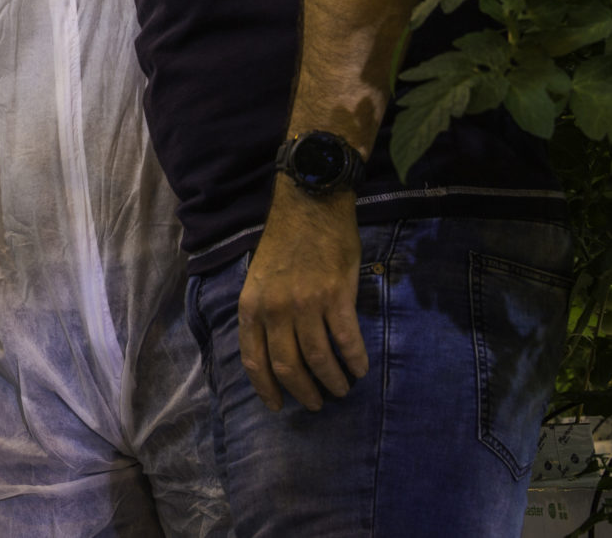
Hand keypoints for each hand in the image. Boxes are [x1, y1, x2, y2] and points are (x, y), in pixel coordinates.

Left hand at [237, 182, 368, 411]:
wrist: (311, 204)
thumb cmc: (285, 241)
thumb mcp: (259, 278)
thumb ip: (263, 312)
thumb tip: (273, 351)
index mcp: (251, 305)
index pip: (254, 360)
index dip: (266, 388)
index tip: (278, 406)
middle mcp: (275, 309)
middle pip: (288, 366)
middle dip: (303, 392)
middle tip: (316, 403)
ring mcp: (305, 303)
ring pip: (319, 359)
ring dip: (332, 381)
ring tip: (341, 390)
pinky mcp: (336, 296)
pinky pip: (347, 340)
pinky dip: (355, 360)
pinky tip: (360, 369)